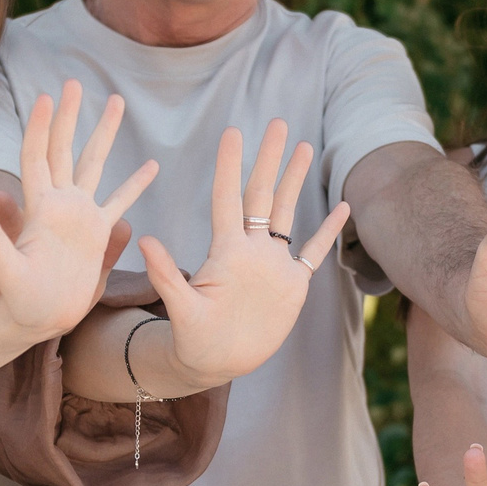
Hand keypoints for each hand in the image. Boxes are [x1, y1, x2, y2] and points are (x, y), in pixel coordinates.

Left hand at [0, 83, 157, 338]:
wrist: (40, 321)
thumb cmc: (18, 302)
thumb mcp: (6, 271)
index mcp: (40, 208)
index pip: (37, 156)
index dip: (41, 126)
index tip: (46, 96)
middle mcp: (59, 203)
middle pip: (65, 148)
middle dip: (69, 115)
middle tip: (73, 81)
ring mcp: (79, 216)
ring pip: (95, 164)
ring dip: (105, 133)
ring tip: (117, 100)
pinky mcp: (97, 234)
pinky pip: (120, 203)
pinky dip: (136, 185)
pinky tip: (152, 166)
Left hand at [136, 119, 353, 389]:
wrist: (216, 363)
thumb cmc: (192, 340)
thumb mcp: (180, 309)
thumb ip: (168, 276)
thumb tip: (144, 238)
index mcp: (226, 252)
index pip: (228, 199)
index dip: (230, 166)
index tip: (233, 132)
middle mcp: (251, 250)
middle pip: (262, 194)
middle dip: (269, 158)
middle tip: (277, 122)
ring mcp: (273, 265)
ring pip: (286, 212)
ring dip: (294, 181)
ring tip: (303, 146)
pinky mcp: (292, 285)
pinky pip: (314, 252)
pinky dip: (328, 231)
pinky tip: (342, 207)